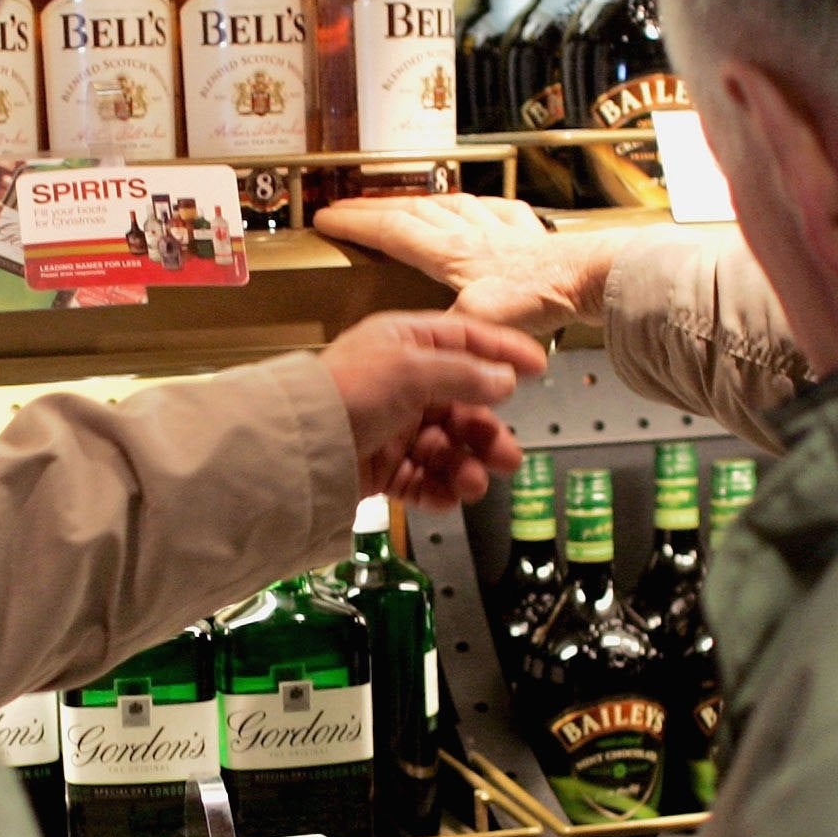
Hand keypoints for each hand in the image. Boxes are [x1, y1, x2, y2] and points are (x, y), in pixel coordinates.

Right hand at [316, 195, 630, 334]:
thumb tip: (424, 358)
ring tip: (408, 202)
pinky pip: (499, 210)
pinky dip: (481, 206)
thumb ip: (448, 336)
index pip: (393, 230)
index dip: (357, 223)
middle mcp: (471, 233)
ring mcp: (502, 228)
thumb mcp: (483, 322)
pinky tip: (483, 206)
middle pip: (415, 209)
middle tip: (354, 207)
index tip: (328, 217)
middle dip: (378, 207)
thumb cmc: (543, 295)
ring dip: (424, 201)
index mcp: (452, 252)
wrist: (594, 276)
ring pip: (453, 203)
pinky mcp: (530, 233)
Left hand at [317, 312, 547, 507]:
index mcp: (405, 344)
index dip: (503, 351)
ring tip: (474, 485)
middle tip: (507, 456)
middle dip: (486, 432)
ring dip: (466, 467)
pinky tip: (450, 497)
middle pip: (461, 404)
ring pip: (446, 448)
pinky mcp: (381, 467)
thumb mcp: (410, 369)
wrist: (298, 447)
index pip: (465, 340)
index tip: (539, 366)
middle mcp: (401, 383)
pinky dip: (439, 489)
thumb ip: (463, 373)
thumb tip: (505, 379)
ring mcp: (392, 426)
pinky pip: (422, 479)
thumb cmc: (345, 392)